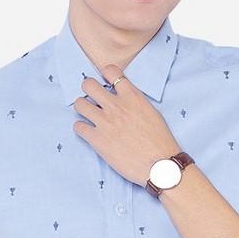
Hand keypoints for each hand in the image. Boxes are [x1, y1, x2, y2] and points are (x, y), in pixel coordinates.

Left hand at [72, 63, 181, 186]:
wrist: (160, 165)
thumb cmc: (160, 142)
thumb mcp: (152, 113)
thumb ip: (135, 102)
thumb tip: (123, 99)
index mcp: (132, 97)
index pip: (111, 71)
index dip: (105, 74)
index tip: (105, 82)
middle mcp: (116, 106)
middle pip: (88, 84)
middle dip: (88, 90)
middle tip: (92, 98)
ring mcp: (105, 122)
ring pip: (79, 104)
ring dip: (82, 108)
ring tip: (89, 115)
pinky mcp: (98, 140)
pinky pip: (78, 127)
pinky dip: (81, 128)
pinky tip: (89, 132)